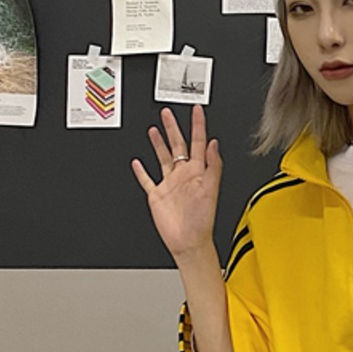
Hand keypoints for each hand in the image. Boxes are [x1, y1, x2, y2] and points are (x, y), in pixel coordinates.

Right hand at [131, 104, 222, 257]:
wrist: (189, 241)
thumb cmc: (202, 220)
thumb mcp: (212, 189)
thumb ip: (213, 165)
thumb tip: (214, 143)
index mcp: (198, 171)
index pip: (198, 142)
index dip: (198, 125)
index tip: (197, 110)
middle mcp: (184, 175)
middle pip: (177, 145)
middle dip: (173, 128)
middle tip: (168, 112)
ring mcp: (170, 184)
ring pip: (163, 158)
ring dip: (159, 144)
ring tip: (155, 129)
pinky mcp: (157, 195)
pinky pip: (147, 180)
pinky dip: (141, 171)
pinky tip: (138, 162)